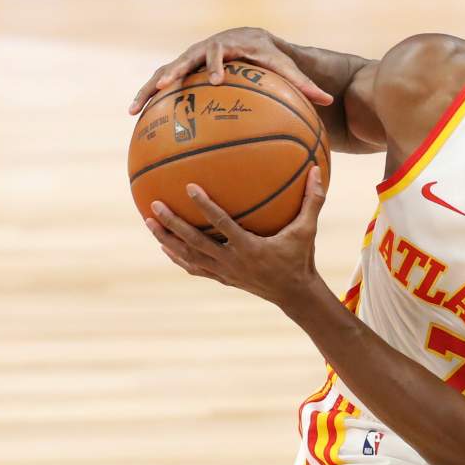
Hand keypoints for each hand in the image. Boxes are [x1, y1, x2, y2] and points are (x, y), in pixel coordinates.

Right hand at [129, 26, 333, 114]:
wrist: (249, 38)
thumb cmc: (270, 56)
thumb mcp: (286, 67)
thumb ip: (305, 84)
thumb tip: (328, 102)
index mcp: (228, 45)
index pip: (220, 52)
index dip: (217, 64)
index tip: (216, 80)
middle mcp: (204, 49)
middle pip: (184, 59)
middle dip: (174, 73)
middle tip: (168, 88)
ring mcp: (189, 59)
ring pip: (164, 72)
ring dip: (149, 89)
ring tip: (134, 110)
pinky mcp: (182, 70)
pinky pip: (161, 84)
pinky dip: (148, 97)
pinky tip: (135, 117)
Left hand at [145, 165, 325, 308]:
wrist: (295, 294)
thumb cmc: (301, 258)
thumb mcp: (307, 230)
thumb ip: (312, 200)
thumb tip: (316, 170)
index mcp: (250, 248)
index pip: (222, 225)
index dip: (205, 206)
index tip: (189, 187)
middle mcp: (232, 261)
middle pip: (195, 242)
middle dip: (172, 224)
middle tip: (154, 205)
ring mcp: (224, 272)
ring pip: (188, 256)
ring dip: (167, 240)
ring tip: (148, 221)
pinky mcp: (222, 279)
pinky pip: (194, 268)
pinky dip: (177, 257)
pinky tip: (165, 246)